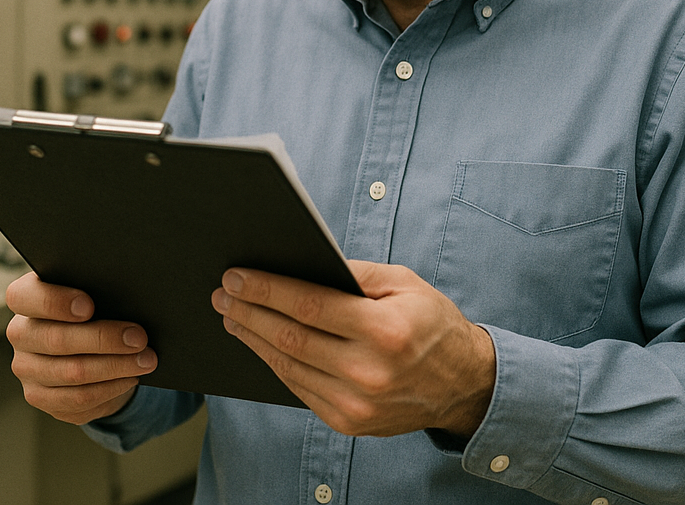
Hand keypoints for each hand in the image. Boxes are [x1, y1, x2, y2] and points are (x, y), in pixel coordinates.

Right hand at [5, 270, 157, 424]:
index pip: (23, 297)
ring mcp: (27, 368)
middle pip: (56, 339)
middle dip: (104, 339)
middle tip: (139, 338)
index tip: (89, 306)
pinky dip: (110, 387)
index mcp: (27, 298)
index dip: (54, 302)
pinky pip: (78, 398)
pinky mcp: (40, 397)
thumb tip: (131, 298)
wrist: (92, 344)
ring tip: (146, 360)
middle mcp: (21, 333)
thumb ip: (100, 289)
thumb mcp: (96, 291)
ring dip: (115, 366)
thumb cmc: (96, 306)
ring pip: (72, 372)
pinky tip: (131, 377)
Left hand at [211, 260, 495, 437]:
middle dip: (249, 312)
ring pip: (288, 366)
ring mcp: (356, 403)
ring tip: (232, 316)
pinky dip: (275, 363)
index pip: (309, 305)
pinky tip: (260, 343)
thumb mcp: (403, 282)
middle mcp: (368, 371)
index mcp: (384, 330)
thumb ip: (355, 273)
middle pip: (290, 337)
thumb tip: (303, 263)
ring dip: (253, 339)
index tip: (236, 276)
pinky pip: (299, 388)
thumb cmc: (431, 323)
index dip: (267, 290)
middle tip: (222, 294)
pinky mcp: (348, 421)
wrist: (462, 384)